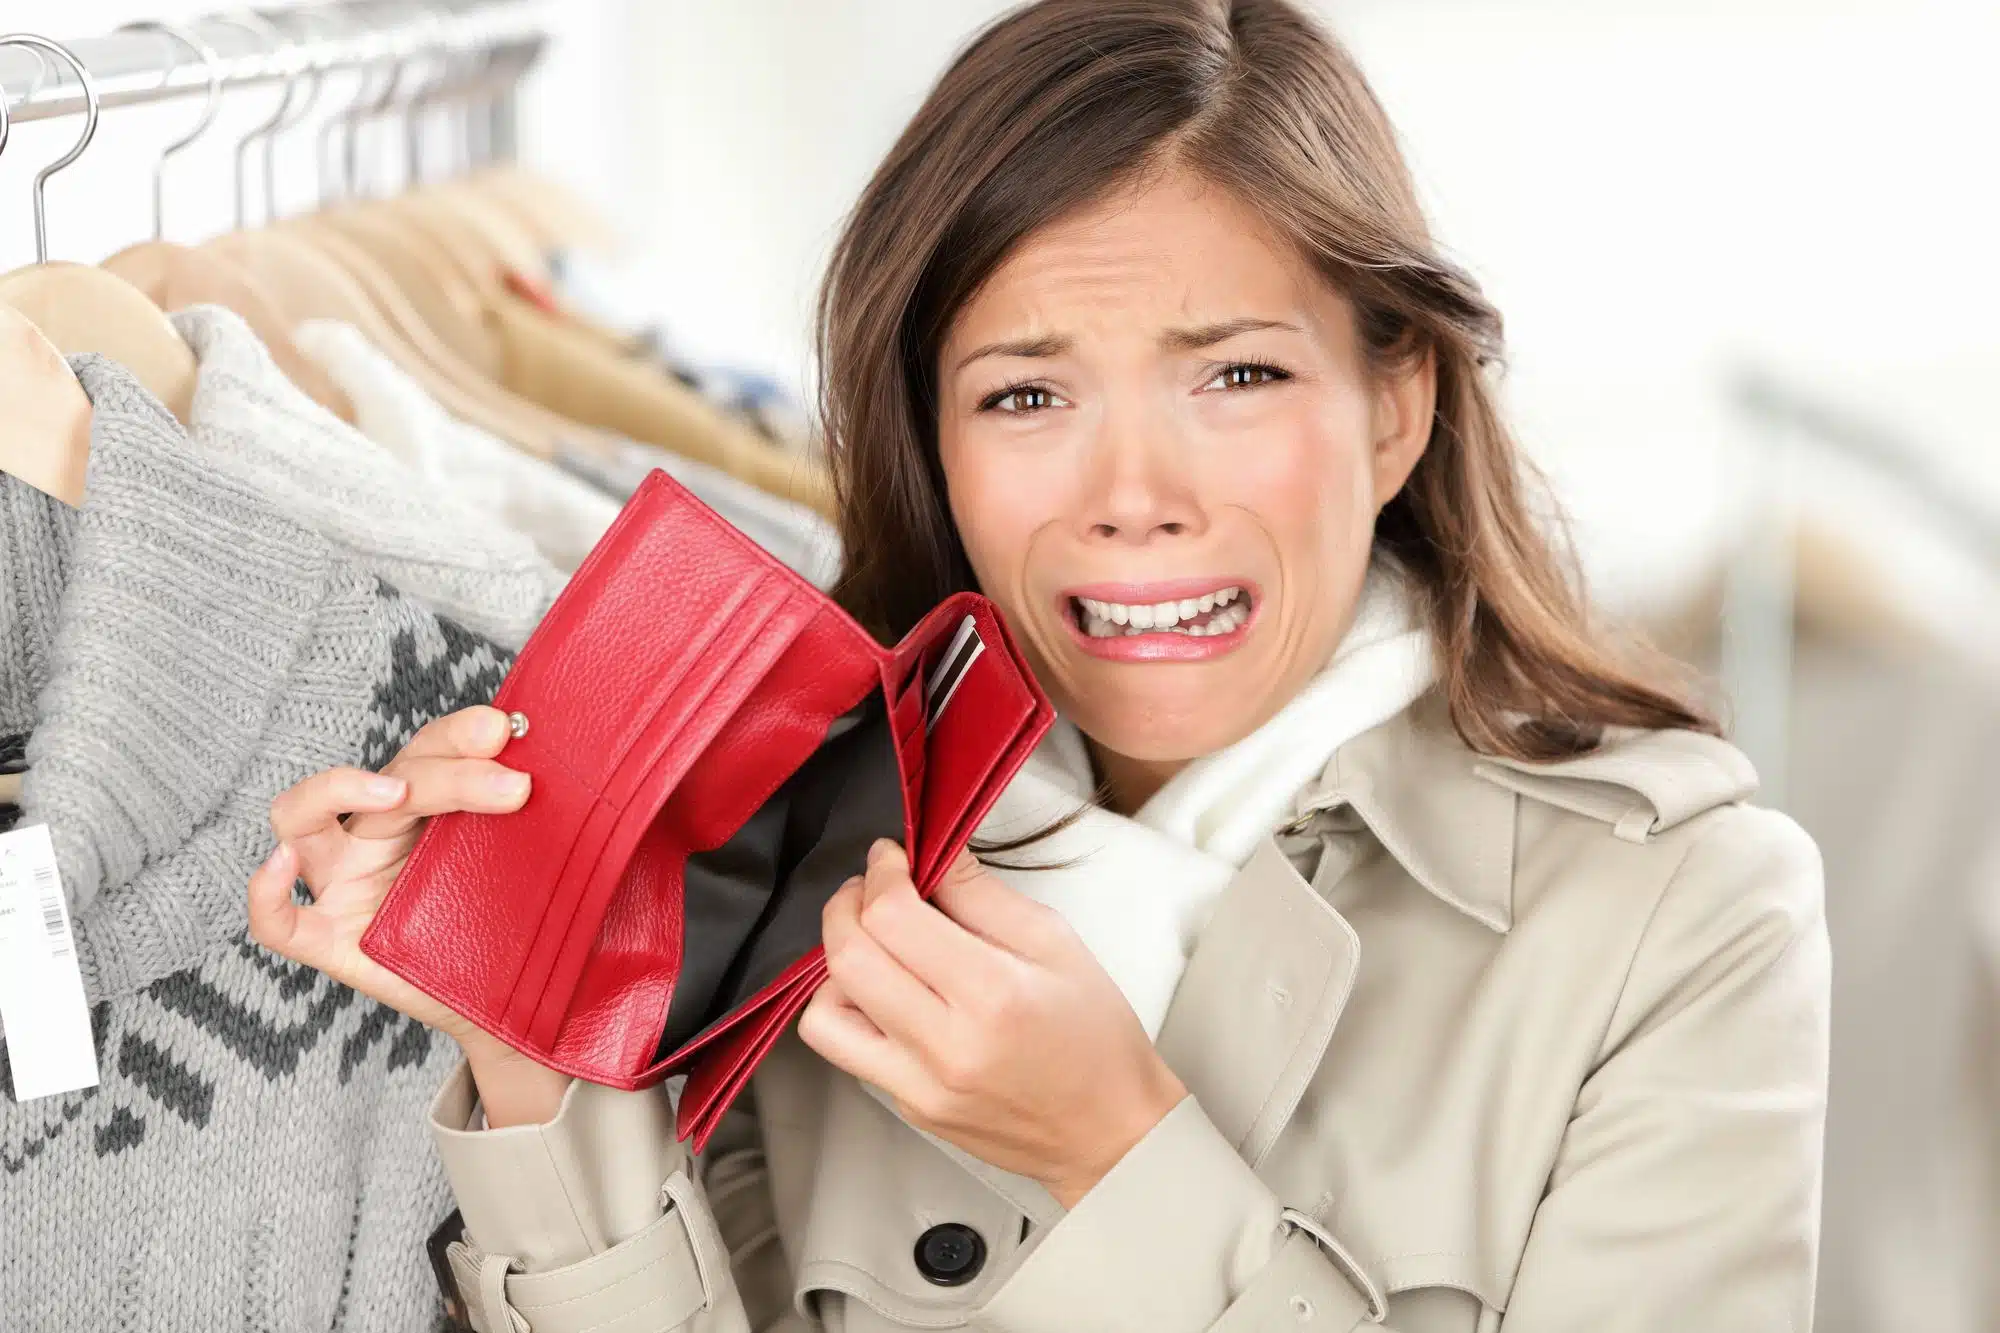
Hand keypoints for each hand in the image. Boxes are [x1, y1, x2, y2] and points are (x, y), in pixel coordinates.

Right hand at [247, 705, 530, 1054]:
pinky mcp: (334, 941)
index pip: (427, 749)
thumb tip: (543, 756)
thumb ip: (529, 813)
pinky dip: (266, 893)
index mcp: (422, 805)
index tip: (503, 731)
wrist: (515, 1000)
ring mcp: (345, 885)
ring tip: (395, 796)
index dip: (458, 734)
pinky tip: (282, 864)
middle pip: (389, 780)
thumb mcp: (530, 857)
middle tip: (514, 787)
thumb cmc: (516, 917)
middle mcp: (375, 836)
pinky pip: (279, 923)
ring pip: (300, 817)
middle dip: (450, 775)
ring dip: (339, 790)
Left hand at [798, 841, 1186, 1209]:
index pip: (893, 917)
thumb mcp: (1055, 944)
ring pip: (823, 1016)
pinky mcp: (910, 1107)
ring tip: (872, 946)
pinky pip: (849, 1051)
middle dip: (846, 906)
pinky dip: (854, 1009)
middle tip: (870, 889)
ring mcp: (920, 1085)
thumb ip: (983, 895)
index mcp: (992, 994)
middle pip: (847, 959)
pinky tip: (888, 992)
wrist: (1109, 1131)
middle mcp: (946, 1046)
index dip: (881, 873)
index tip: (891, 857)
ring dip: (834, 966)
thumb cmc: (1094, 1038)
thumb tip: (933, 857)